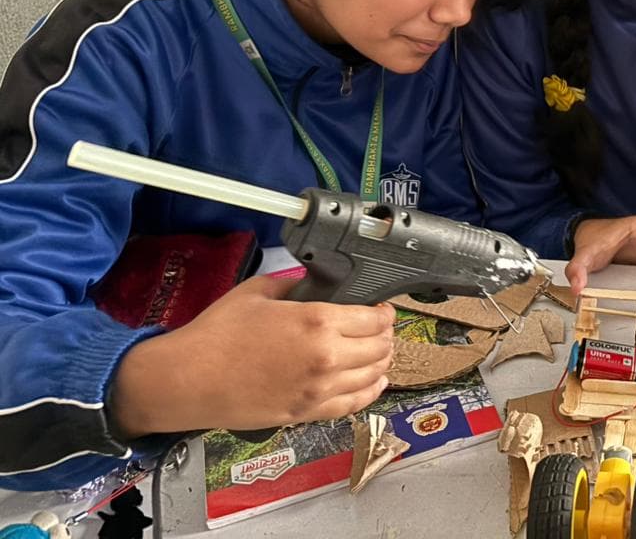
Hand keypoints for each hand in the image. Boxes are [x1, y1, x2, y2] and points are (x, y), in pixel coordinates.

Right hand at [109, 275, 395, 435]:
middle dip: (386, 335)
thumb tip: (311, 286)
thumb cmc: (216, 335)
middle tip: (380, 328)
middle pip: (379, 347)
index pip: (374, 319)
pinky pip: (353, 405)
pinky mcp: (306, 413)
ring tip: (379, 352)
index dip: (384, 312)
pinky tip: (374, 382)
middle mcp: (325, 357)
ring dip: (382, 362)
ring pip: (372, 376)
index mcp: (317, 321)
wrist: (186, 380)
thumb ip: (293, 287)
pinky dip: (370, 392)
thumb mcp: (257, 292)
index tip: (382, 309)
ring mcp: (318, 389)